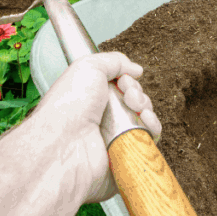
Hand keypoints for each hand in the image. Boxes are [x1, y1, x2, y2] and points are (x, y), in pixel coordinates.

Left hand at [29, 52, 162, 203]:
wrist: (65, 144)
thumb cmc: (69, 106)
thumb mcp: (88, 67)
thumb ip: (114, 61)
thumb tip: (135, 69)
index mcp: (92, 98)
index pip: (121, 87)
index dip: (128, 81)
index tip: (124, 81)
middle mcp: (102, 117)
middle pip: (135, 102)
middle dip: (138, 95)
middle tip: (128, 96)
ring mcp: (114, 137)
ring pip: (144, 120)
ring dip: (147, 110)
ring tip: (137, 110)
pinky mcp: (125, 154)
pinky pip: (148, 141)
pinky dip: (152, 129)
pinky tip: (145, 123)